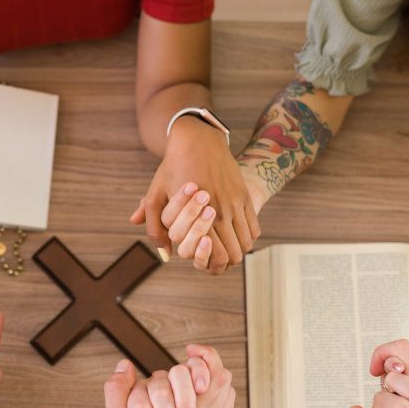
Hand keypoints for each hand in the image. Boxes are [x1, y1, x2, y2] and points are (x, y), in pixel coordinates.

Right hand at [78, 345, 234, 407]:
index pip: (212, 375)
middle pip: (222, 382)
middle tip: (186, 371)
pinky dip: (214, 406)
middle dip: (204, 371)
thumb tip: (124, 366)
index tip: (188, 352)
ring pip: (226, 398)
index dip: (204, 357)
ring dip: (209, 389)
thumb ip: (117, 395)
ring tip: (189, 390)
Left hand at [131, 118, 259, 274]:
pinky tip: (234, 235)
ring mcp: (237, 204)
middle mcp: (222, 212)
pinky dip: (247, 238)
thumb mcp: (155, 196)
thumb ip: (154, 227)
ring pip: (247, 243)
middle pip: (235, 255)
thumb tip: (163, 254)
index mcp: (200, 216)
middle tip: (215, 261)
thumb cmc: (173, 168)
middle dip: (225, 263)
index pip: (217, 256)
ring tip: (225, 249)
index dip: (213, 267)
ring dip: (237, 251)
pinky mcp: (244, 196)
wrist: (197, 140)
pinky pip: (254, 228)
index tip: (206, 266)